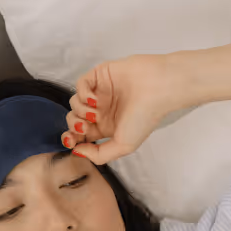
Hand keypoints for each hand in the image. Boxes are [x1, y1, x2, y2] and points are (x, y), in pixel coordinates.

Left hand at [61, 54, 176, 163]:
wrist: (158, 90)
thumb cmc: (145, 117)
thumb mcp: (123, 146)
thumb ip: (99, 155)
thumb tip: (78, 152)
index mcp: (107, 127)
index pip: (81, 135)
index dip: (72, 139)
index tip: (72, 142)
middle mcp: (102, 110)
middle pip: (74, 119)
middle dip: (73, 126)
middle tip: (83, 127)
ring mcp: (100, 92)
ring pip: (74, 103)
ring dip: (79, 111)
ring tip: (95, 113)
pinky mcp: (100, 75)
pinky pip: (80, 85)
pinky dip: (82, 94)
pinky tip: (94, 100)